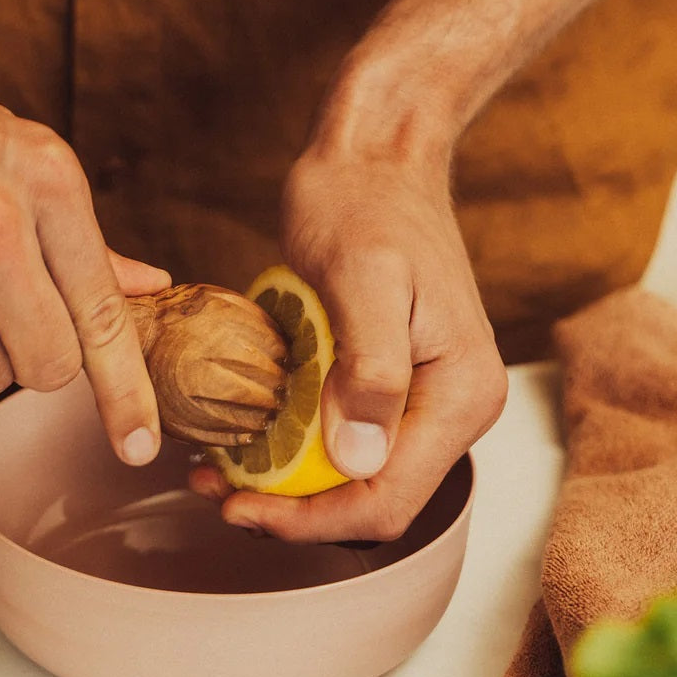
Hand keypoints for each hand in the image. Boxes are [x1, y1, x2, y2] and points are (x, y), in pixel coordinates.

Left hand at [191, 139, 506, 540]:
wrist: (376, 156)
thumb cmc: (365, 201)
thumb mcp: (362, 278)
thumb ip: (370, 369)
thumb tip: (359, 461)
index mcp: (462, 392)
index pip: (388, 498)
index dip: (311, 520)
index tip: (238, 507)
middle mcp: (454, 404)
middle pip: (373, 497)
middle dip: (293, 509)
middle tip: (214, 490)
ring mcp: (424, 393)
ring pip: (356, 474)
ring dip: (287, 484)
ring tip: (217, 468)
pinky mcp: (392, 377)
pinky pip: (346, 435)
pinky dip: (294, 445)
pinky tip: (246, 432)